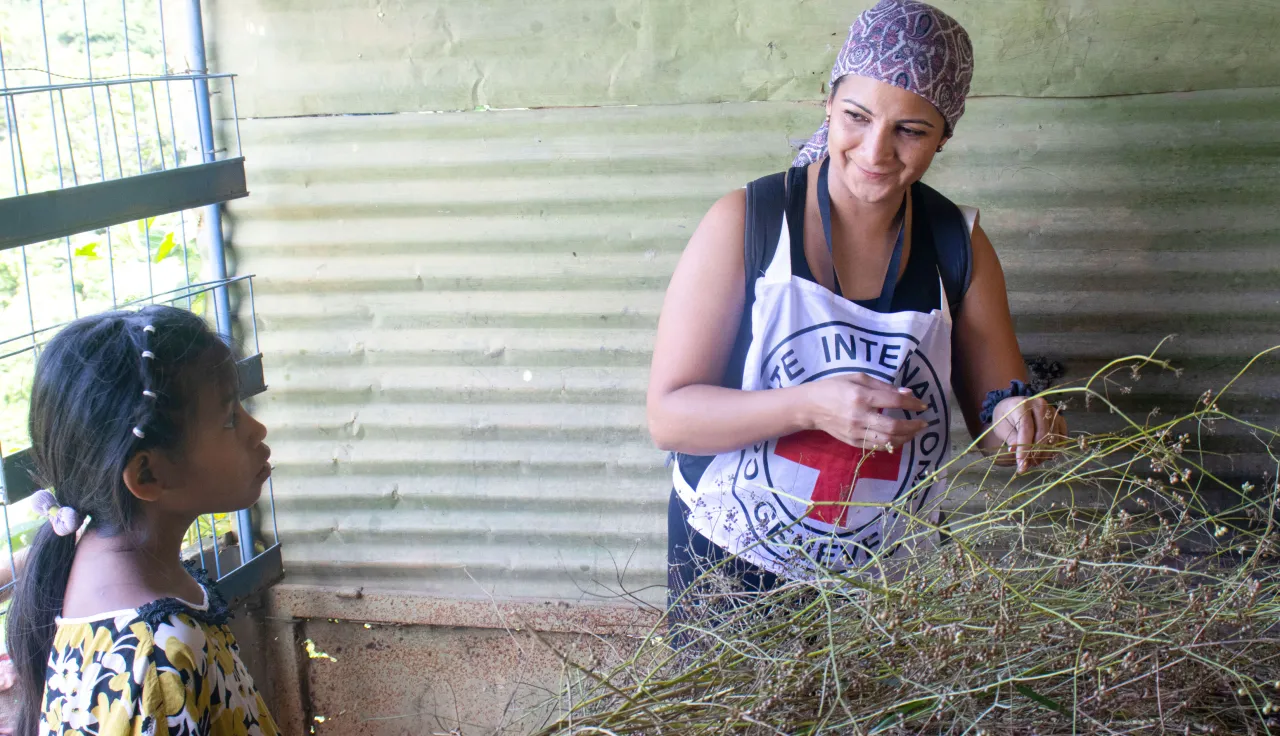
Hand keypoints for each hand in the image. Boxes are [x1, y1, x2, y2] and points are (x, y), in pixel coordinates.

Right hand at [801, 373, 929, 449]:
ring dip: (906, 438)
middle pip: (894, 426)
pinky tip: (899, 438)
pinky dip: (892, 444)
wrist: (810, 407)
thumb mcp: (858, 378)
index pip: (894, 401)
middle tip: (923, 423)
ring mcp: (856, 432)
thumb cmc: (834, 387)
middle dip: (913, 426)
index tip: (923, 405)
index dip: (912, 404)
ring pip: (887, 441)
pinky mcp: (853, 442)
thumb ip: (883, 386)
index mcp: (861, 396)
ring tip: (914, 431)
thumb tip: (908, 392)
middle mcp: (860, 416)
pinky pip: (877, 447)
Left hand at [989, 395, 1066, 472]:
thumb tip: (1014, 451)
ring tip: (1032, 462)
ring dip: (1044, 454)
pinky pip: (1061, 438)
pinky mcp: (1060, 419)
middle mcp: (1041, 405)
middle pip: (1043, 434)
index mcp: (1023, 405)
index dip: (1024, 448)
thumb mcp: (1001, 427)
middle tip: (1026, 466)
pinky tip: (1044, 456)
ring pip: (1053, 438)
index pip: (1026, 429)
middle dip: (1035, 454)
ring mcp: (1053, 412)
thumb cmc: (1006, 418)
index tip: (1021, 464)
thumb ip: (1010, 438)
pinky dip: (1053, 450)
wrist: (1014, 408)